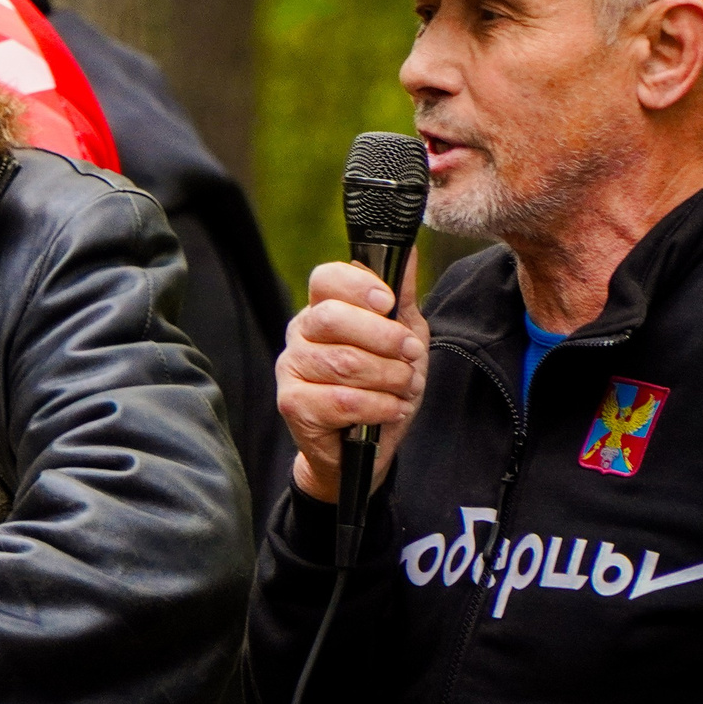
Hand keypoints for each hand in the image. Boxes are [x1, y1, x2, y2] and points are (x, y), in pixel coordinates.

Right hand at [276, 259, 429, 503]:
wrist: (363, 451)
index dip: (357, 286)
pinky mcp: (292, 405)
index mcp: (322, 310)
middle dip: (383, 337)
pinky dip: (377, 406)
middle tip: (410, 353)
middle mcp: (300, 334)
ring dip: (388, 378)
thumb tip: (408, 252)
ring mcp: (291, 369)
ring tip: (404, 388)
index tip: (388, 303)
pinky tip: (390, 409)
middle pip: (333, 318)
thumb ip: (402, 297)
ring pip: (343, 363)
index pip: (325, 279)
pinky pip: (340, 400)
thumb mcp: (402, 338)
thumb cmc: (380, 388)